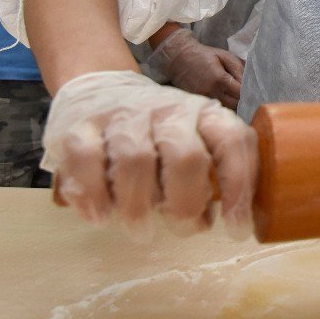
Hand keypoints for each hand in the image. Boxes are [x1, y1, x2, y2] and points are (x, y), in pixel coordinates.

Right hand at [43, 71, 257, 235]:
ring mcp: (123, 116)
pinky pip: (87, 161)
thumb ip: (211, 175)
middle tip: (181, 228)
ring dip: (138, 208)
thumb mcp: (194, 142)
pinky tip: (101, 216)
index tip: (236, 230)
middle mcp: (168, 109)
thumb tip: (223, 222)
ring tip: (140, 230)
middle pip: (185, 156)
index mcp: (204, 114)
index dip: (239, 187)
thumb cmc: (156, 132)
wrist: (98, 88)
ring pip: (135, 160)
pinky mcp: (80, 127)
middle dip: (185, 204)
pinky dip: (94, 196)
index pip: (232, 141)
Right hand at [149, 29, 244, 109]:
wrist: (179, 59)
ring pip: (225, 108)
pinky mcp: (197, 102)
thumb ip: (238, 69)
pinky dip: (221, 105)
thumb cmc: (204, 55)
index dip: (248, 92)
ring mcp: (203, 99)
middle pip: (234, 104)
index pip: (240, 93)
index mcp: (219, 79)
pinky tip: (223, 98)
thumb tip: (249, 82)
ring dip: (232, 104)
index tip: (253, 89)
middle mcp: (211, 92)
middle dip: (242, 100)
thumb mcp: (224, 56)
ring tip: (234, 96)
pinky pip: (214, 108)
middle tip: (245, 93)